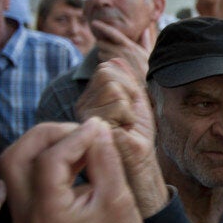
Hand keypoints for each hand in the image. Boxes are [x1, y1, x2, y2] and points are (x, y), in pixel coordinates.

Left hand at [0, 119, 155, 222]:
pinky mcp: (28, 212)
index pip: (49, 159)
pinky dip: (44, 157)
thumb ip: (105, 159)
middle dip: (47, 135)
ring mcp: (23, 215)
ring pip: (13, 163)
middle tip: (79, 131)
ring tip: (78, 142)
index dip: (75, 137)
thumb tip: (97, 127)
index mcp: (48, 214)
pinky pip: (23, 174)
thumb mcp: (118, 197)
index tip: (98, 127)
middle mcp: (26, 215)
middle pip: (15, 157)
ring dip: (42, 144)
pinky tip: (73, 156)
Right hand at [75, 58, 167, 217]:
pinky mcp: (91, 124)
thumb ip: (127, 80)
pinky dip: (129, 116)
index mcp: (92, 98)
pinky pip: (117, 102)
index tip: (130, 108)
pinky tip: (123, 131)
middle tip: (128, 118)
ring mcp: (85, 114)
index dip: (128, 85)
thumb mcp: (136, 102)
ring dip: (129, 107)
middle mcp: (83, 104)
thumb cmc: (137, 137)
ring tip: (125, 125)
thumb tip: (116, 59)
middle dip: (129, 93)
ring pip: (113, 87)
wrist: (139, 163)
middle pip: (108, 73)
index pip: (108, 68)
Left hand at [92, 20, 153, 78]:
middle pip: (102, 43)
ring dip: (103, 56)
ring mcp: (115, 62)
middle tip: (109, 50)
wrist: (146, 88)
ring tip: (113, 62)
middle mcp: (121, 52)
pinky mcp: (111, 71)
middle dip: (103, 45)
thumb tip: (145, 29)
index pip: (113, 32)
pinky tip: (112, 70)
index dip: (102, 26)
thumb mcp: (148, 54)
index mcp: (130, 46)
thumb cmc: (148, 71)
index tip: (94, 23)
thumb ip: (145, 40)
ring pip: (100, 53)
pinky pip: (101, 64)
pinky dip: (104, 65)